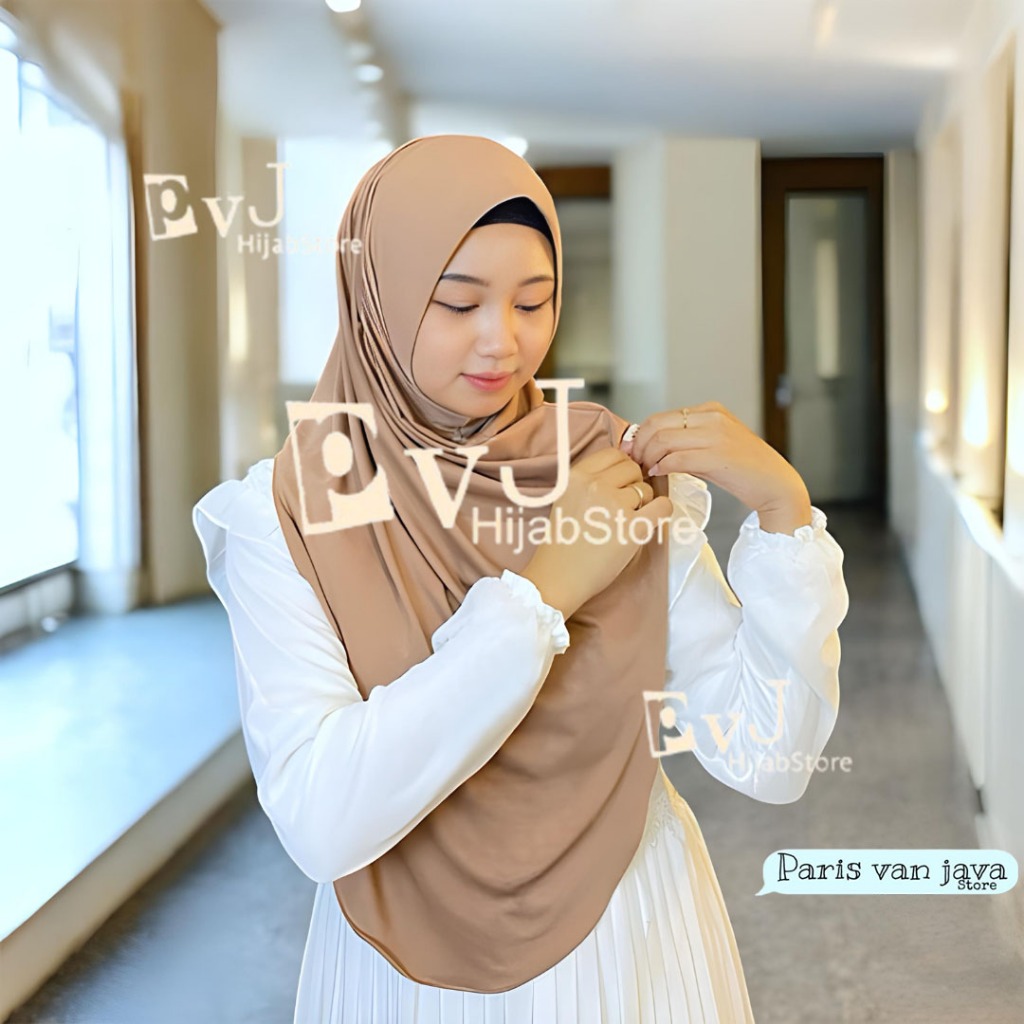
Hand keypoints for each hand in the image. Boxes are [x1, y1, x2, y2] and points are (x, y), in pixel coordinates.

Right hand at [519, 447, 673, 619]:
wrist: (558, 577)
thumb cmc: (562, 541)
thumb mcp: (565, 498)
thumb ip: (589, 480)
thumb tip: (625, 466)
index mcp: (576, 476)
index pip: (614, 454)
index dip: (622, 469)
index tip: (621, 483)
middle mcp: (594, 485)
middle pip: (632, 469)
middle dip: (633, 483)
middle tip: (625, 504)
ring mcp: (614, 505)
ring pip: (646, 489)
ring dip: (643, 502)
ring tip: (626, 520)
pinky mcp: (632, 528)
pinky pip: (662, 507)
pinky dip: (662, 511)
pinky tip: (651, 519)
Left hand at [620, 401, 811, 528]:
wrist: (776, 485)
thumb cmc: (743, 470)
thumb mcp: (714, 445)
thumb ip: (687, 441)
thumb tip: (650, 446)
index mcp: (710, 410)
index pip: (661, 417)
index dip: (640, 435)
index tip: (632, 452)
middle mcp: (712, 417)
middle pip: (657, 425)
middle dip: (639, 446)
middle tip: (635, 463)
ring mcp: (716, 435)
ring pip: (662, 440)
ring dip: (647, 458)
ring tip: (646, 471)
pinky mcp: (718, 456)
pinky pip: (676, 458)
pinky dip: (661, 467)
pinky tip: (658, 474)